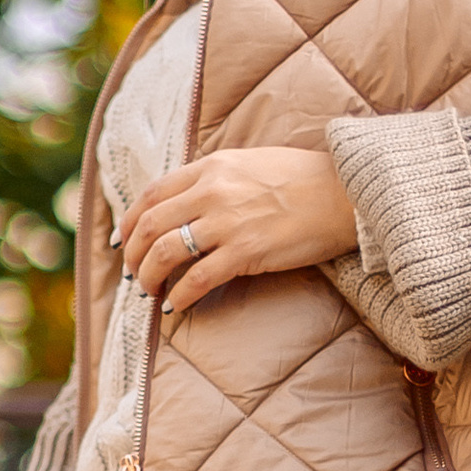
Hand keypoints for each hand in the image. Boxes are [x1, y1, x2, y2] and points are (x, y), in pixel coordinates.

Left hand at [116, 146, 357, 325]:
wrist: (346, 192)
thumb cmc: (303, 180)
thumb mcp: (250, 164)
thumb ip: (215, 180)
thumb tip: (186, 205)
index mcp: (211, 167)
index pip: (151, 194)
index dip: (129, 221)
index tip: (124, 242)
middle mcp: (212, 191)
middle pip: (150, 225)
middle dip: (134, 255)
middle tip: (134, 275)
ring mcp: (228, 222)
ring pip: (165, 253)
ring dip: (150, 277)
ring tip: (151, 292)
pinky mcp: (246, 252)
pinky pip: (198, 278)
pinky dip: (180, 296)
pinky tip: (177, 306)